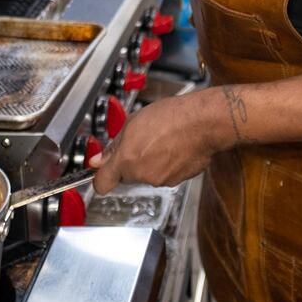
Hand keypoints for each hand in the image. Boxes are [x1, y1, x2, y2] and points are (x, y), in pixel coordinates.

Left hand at [90, 88, 233, 192]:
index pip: (102, 184)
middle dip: (132, 162)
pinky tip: (175, 147)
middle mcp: (142, 175)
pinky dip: (169, 164)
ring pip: (148, 174)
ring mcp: (161, 180)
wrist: (203, 122)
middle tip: (142, 141)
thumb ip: (114, 145)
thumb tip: (98, 160)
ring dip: (152, 162)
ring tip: (163, 140)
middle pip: (128, 176)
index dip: (101, 178)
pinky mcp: (178, 181)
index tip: (102, 172)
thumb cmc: (172, 117)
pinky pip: (167, 174)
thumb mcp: (133, 122)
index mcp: (126, 160)